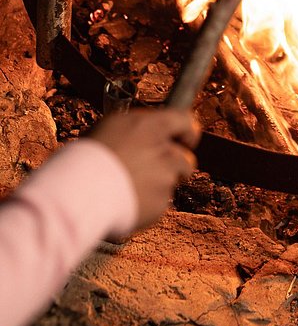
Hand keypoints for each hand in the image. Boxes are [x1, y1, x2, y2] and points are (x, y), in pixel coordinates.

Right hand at [89, 107, 199, 232]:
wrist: (80, 192)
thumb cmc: (88, 156)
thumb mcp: (112, 127)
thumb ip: (139, 129)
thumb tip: (147, 133)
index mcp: (152, 127)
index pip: (185, 121)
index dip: (188, 130)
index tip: (187, 138)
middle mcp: (165, 151)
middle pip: (185, 158)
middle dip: (175, 166)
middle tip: (153, 171)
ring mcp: (165, 179)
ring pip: (172, 182)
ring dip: (158, 185)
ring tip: (130, 188)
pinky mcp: (160, 204)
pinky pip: (159, 203)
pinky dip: (147, 204)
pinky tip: (126, 202)